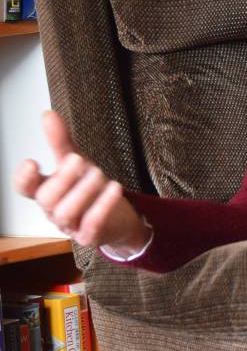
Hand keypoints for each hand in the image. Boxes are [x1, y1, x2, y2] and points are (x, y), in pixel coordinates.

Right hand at [12, 111, 150, 253]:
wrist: (119, 218)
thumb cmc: (91, 190)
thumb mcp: (76, 163)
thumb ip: (60, 142)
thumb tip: (47, 115)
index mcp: (46, 191)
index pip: (24, 188)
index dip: (23, 178)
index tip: (32, 162)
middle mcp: (54, 210)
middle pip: (46, 199)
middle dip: (63, 178)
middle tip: (80, 160)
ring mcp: (71, 225)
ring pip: (66, 212)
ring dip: (83, 191)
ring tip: (100, 174)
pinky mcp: (90, 236)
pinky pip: (91, 224)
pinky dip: (102, 206)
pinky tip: (115, 188)